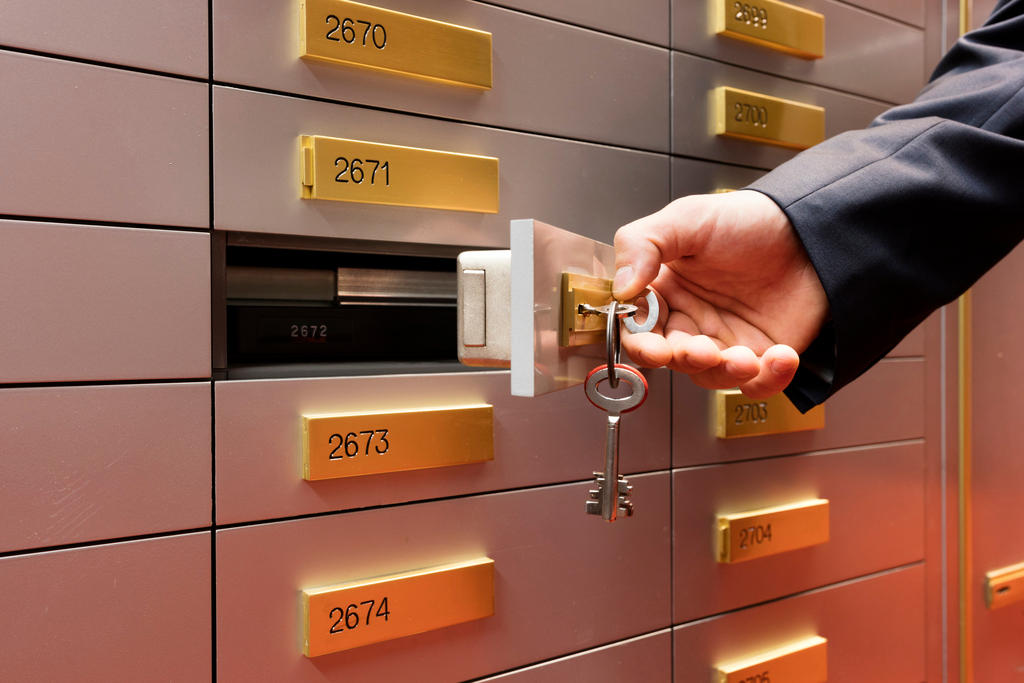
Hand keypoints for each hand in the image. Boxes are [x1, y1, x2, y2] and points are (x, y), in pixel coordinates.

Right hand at [613, 190, 827, 397]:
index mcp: (665, 293)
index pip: (638, 329)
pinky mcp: (763, 355)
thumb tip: (622, 287)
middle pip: (671, 359)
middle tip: (700, 350)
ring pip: (711, 376)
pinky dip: (768, 379)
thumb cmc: (748, 221)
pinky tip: (781, 357)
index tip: (654, 344)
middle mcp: (691, 321)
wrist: (810, 230)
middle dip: (684, 360)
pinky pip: (758, 384)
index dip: (641, 343)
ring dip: (725, 372)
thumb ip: (642, 244)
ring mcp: (726, 340)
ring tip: (745, 357)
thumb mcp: (686, 218)